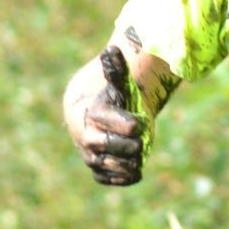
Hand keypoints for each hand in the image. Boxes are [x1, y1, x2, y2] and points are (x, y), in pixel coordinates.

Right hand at [80, 46, 147, 185]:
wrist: (97, 118)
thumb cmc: (113, 98)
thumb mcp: (117, 83)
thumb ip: (116, 69)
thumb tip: (113, 48)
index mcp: (92, 115)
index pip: (111, 123)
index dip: (130, 125)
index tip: (140, 123)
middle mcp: (87, 137)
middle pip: (109, 148)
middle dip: (130, 146)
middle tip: (141, 141)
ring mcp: (91, 155)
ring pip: (111, 165)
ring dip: (129, 162)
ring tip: (138, 153)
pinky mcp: (98, 171)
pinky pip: (110, 179)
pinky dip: (125, 177)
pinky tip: (134, 167)